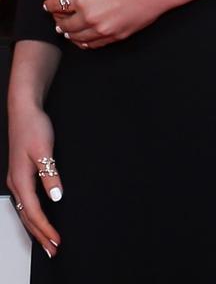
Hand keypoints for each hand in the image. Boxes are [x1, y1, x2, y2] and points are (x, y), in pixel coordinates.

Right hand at [7, 103, 61, 258]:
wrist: (24, 110)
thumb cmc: (33, 127)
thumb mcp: (45, 150)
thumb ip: (50, 175)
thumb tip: (56, 198)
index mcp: (20, 179)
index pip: (33, 212)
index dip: (45, 228)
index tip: (56, 240)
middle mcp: (15, 183)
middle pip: (26, 218)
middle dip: (40, 235)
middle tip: (53, 250)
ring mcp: (16, 180)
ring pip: (24, 212)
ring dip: (36, 228)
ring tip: (47, 242)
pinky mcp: (19, 175)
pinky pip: (24, 203)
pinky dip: (32, 216)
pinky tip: (38, 220)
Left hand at [44, 0, 164, 47]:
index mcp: (85, 0)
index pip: (61, 5)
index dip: (53, 4)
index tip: (48, 4)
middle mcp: (91, 18)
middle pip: (67, 25)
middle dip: (60, 22)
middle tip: (57, 20)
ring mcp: (104, 30)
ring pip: (79, 38)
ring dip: (71, 35)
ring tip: (67, 32)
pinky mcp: (117, 36)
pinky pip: (95, 44)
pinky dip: (86, 42)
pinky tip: (84, 40)